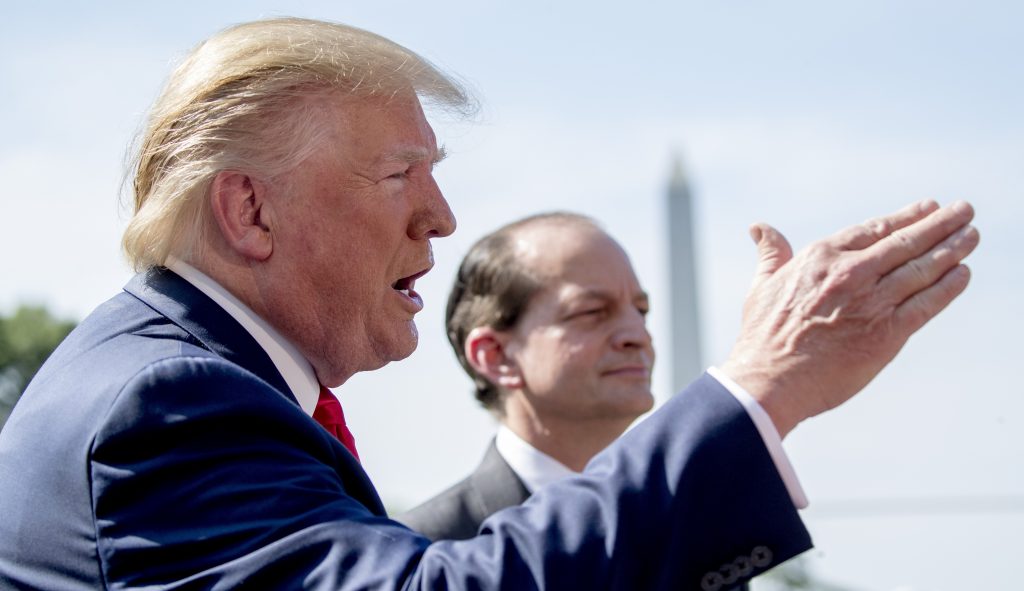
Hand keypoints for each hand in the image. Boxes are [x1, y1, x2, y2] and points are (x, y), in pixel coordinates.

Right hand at [719, 200, 978, 437]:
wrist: (770, 381)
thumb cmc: (763, 337)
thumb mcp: (763, 285)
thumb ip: (771, 254)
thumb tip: (759, 228)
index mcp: (822, 257)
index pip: (875, 229)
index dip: (906, 217)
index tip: (929, 207)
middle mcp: (851, 273)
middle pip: (906, 243)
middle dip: (941, 225)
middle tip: (965, 211)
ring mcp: (872, 302)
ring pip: (922, 269)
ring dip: (953, 250)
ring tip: (971, 236)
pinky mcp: (887, 333)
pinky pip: (927, 304)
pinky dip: (948, 287)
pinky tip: (962, 274)